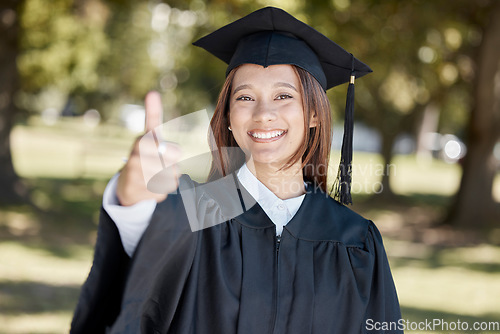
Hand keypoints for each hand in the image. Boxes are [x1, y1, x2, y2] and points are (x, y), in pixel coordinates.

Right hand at [116, 91, 180, 205]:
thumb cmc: (143, 154)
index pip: (174, 151)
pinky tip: (149, 187)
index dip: (173, 153)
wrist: (126, 184)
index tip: (165, 152)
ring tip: (153, 175)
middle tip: (160, 164)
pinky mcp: (140, 193)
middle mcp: (136, 159)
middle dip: (172, 166)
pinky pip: (164, 192)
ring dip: (167, 178)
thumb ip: (153, 116)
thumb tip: (152, 93)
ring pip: (171, 179)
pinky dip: (161, 190)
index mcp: (141, 143)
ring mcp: (137, 178)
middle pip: (175, 166)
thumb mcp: (149, 134)